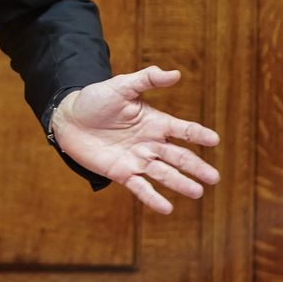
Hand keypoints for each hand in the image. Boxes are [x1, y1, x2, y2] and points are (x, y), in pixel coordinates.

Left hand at [50, 65, 219, 213]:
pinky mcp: (122, 173)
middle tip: (214, 178)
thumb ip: (146, 79)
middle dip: (196, 167)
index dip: (198, 134)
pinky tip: (167, 208)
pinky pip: (140, 187)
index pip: (183, 130)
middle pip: (179, 156)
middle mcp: (150, 143)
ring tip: (198, 193)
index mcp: (155, 122)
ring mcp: (137, 159)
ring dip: (180, 183)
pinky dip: (153, 198)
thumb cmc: (95, 100)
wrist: (68, 119)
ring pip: (164, 174)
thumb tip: (175, 73)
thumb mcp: (121, 86)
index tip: (214, 140)